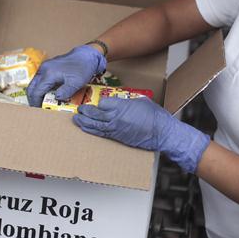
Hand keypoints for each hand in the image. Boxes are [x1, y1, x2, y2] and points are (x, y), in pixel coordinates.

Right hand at [26, 45, 106, 106]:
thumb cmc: (83, 68)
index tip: (39, 111)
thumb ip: (65, 92)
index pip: (36, 92)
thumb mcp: (76, 82)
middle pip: (31, 87)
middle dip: (33, 99)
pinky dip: (40, 88)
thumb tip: (56, 98)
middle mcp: (44, 69)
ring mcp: (45, 67)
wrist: (86, 55)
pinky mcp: (48, 66)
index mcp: (49, 74)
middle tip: (38, 108)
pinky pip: (40, 79)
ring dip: (36, 93)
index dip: (36, 103)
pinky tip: (47, 94)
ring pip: (34, 83)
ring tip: (42, 102)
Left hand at [73, 97, 209, 173]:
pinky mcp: (117, 137)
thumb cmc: (155, 116)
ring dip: (84, 122)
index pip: (103, 103)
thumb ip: (128, 101)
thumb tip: (120, 101)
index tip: (98, 102)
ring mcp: (115, 128)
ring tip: (76, 119)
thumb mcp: (141, 101)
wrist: (162, 132)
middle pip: (95, 114)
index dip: (99, 103)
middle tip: (79, 109)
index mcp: (122, 106)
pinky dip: (91, 130)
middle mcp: (116, 117)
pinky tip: (85, 128)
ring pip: (95, 125)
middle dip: (85, 111)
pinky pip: (101, 133)